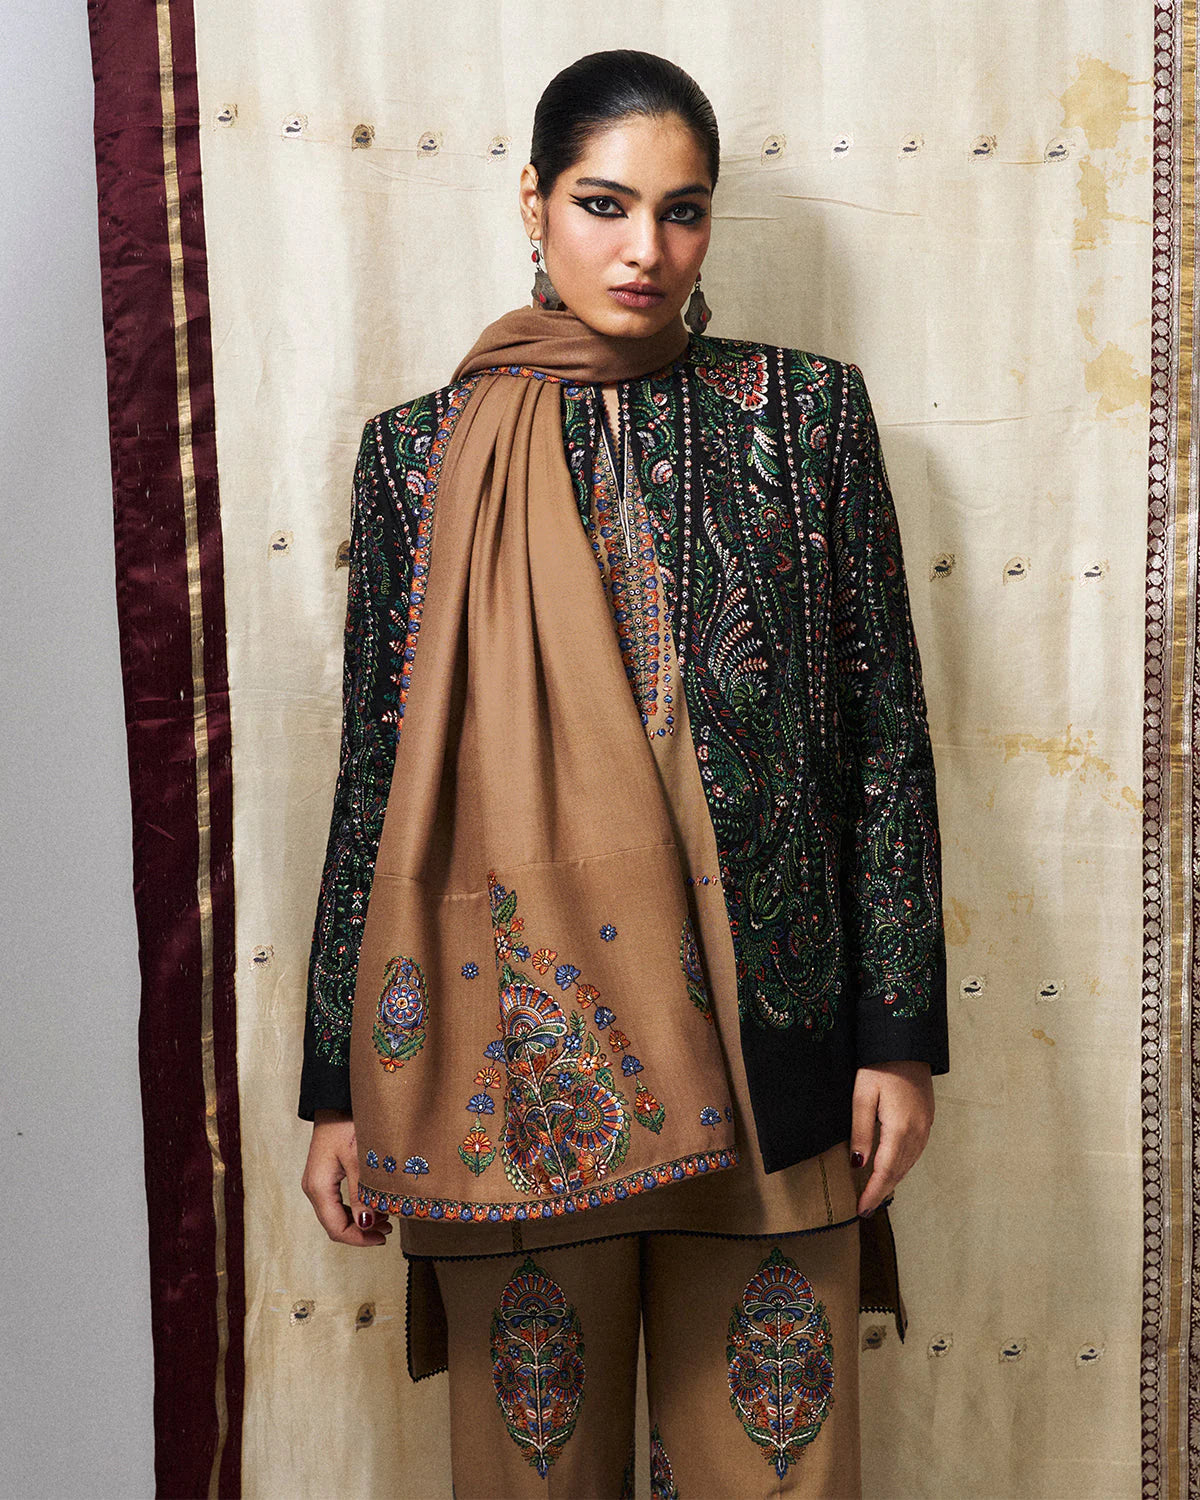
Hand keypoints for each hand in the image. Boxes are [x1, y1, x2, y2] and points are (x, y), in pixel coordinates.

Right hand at [301, 1110, 391, 1245]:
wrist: (336, 1098)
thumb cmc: (346, 1123)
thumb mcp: (358, 1158)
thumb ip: (361, 1193)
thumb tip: (366, 1224)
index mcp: (318, 1187)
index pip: (335, 1228)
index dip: (359, 1239)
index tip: (383, 1238)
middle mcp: (313, 1188)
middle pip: (335, 1224)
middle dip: (361, 1231)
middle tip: (388, 1229)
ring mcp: (317, 1182)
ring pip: (336, 1214)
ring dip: (359, 1220)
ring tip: (385, 1217)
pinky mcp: (324, 1175)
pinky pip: (337, 1201)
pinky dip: (355, 1208)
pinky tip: (373, 1204)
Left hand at [850, 1061, 933, 1217]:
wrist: (908, 1042)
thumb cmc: (880, 1065)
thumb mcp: (863, 1096)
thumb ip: (861, 1132)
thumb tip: (857, 1165)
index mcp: (900, 1129)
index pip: (885, 1171)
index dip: (873, 1193)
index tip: (860, 1210)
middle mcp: (917, 1132)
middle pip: (898, 1172)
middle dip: (882, 1192)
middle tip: (865, 1209)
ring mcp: (925, 1127)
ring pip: (908, 1164)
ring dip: (893, 1181)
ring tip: (876, 1194)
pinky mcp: (927, 1119)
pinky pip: (915, 1152)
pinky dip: (902, 1166)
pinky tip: (892, 1169)